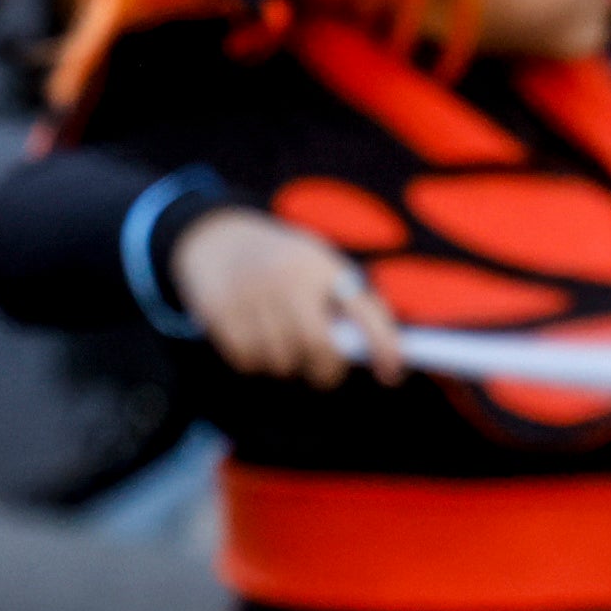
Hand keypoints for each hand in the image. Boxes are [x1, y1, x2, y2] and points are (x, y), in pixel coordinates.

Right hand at [174, 204, 401, 384]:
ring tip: (279, 341)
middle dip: (326, 372)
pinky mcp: (221, 310)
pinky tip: (253, 338)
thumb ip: (346, 300)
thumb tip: (372, 350)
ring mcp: (253, 293)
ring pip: (280, 361)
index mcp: (323, 266)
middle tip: (324, 372)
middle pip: (319, 348)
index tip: (391, 374)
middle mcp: (289, 278)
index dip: (384, 345)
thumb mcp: (318, 264)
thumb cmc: (284, 262)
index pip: (364, 311)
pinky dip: (253, 361)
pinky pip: (247, 361)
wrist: (220, 236)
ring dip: (284, 363)